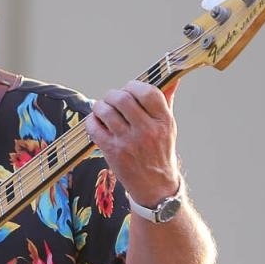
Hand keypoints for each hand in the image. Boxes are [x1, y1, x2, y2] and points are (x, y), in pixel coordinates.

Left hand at [84, 80, 181, 203]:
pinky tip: (97, 122)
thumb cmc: (160, 152)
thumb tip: (173, 77)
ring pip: (105, 111)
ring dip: (100, 106)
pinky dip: (92, 121)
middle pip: (122, 98)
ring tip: (102, 109)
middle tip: (112, 99)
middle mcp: (147, 130)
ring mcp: (128, 142)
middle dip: (113, 95)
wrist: (155, 186)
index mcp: (164, 121)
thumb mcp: (168, 126)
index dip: (134, 86)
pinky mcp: (112, 152)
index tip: (129, 89)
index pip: (147, 92)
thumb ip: (166, 100)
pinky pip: (94, 127)